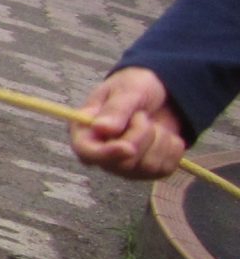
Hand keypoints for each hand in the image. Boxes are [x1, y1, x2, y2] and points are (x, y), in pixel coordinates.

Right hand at [71, 67, 187, 178]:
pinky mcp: (148, 171)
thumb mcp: (126, 90)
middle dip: (142, 136)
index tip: (128, 148)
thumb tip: (101, 129)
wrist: (161, 94)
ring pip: (147, 167)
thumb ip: (115, 109)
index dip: (105, 154)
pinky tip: (164, 134)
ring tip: (152, 123)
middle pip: (123, 162)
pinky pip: (165, 168)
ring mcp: (125, 166)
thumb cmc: (135, 87)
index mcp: (86, 130)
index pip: (86, 151)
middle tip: (142, 115)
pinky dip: (172, 148)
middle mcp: (102, 153)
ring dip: (160, 140)